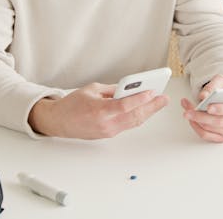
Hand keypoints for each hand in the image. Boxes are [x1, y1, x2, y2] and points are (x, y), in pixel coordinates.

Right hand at [29, 83, 168, 138]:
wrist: (58, 122)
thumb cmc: (72, 104)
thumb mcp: (92, 89)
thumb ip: (112, 90)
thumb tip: (130, 88)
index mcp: (99, 110)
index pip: (124, 105)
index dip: (140, 99)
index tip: (153, 91)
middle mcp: (105, 124)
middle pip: (133, 116)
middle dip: (151, 107)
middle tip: (163, 98)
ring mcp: (107, 131)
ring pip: (133, 122)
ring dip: (148, 113)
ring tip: (159, 103)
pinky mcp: (108, 134)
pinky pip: (127, 125)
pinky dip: (138, 117)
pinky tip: (146, 110)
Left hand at [181, 74, 222, 142]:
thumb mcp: (221, 81)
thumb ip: (212, 86)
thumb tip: (203, 96)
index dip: (221, 109)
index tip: (208, 107)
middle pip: (219, 122)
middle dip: (201, 116)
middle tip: (188, 111)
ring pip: (210, 129)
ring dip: (196, 120)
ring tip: (186, 110)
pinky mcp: (222, 137)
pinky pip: (206, 135)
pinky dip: (196, 127)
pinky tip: (191, 119)